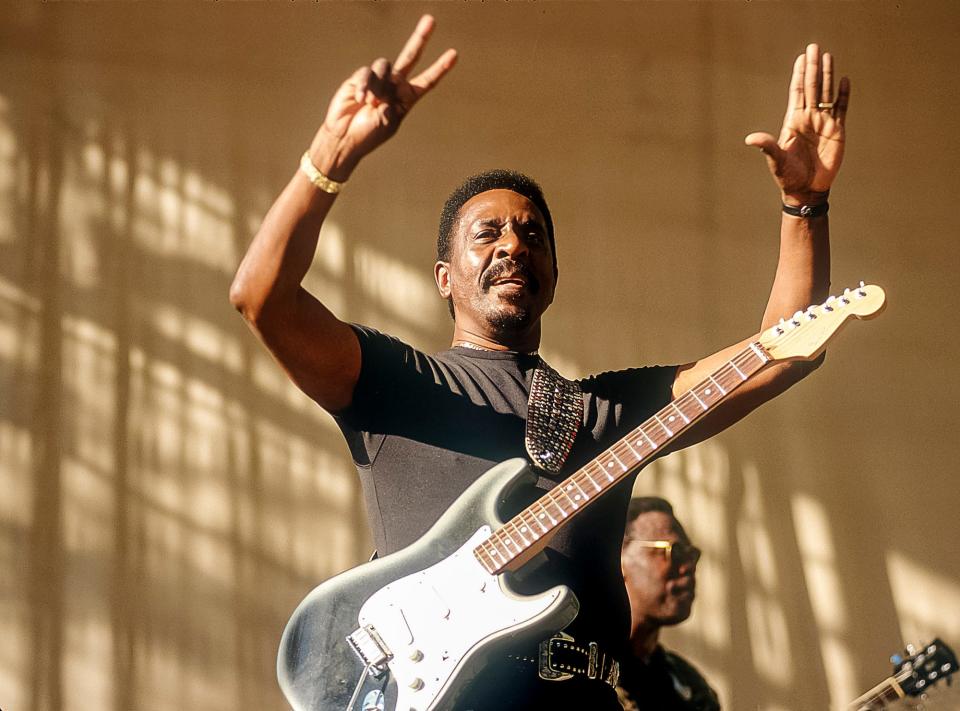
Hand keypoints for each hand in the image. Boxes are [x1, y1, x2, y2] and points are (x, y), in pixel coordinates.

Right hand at [310, 15, 456, 179]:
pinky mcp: (359, 78)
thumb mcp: (387, 124)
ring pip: (385, 65)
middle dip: (420, 38)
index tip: (454, 54)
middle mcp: (394, 85)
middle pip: (410, 56)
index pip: (427, 81)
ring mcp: (377, 80)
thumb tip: (383, 87)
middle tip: (431, 20)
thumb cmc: (368, 135)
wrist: (344, 137)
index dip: (440, 68)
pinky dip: (363, 86)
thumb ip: (390, 105)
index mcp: (406, 98)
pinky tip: (360, 100)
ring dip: (378, 86)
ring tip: (371, 104)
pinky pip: (366, 73)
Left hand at [745, 44, 849, 203]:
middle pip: (812, 86)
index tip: (802, 58)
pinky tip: (843, 80)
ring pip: (826, 93)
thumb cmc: (789, 176)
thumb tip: (750, 139)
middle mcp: (808, 118)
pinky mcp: (837, 131)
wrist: (807, 189)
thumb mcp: (776, 160)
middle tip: (814, 47)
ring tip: (828, 56)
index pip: (797, 92)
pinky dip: (843, 95)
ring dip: (828, 75)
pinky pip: (841, 108)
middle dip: (813, 67)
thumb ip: (767, 146)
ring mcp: (824, 123)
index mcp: (793, 121)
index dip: (799, 75)